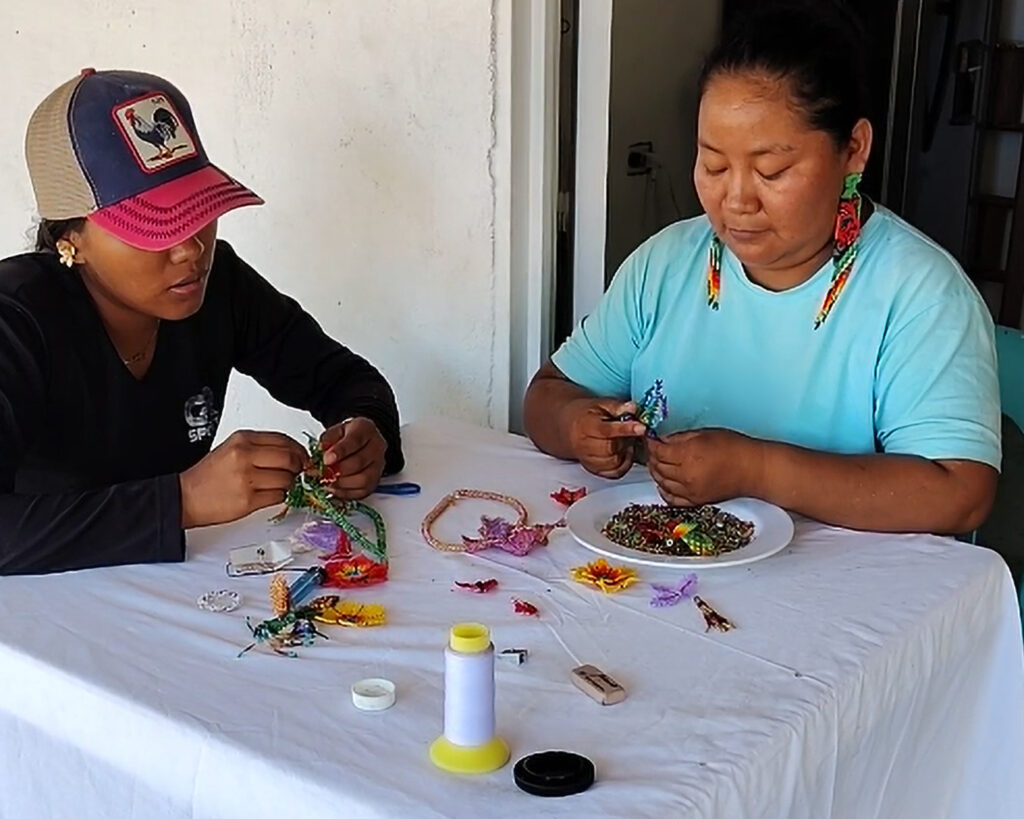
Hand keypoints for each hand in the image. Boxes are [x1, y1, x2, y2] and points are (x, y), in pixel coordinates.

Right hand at [179, 430, 307, 527]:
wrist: (185, 497)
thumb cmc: (208, 476)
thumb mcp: (231, 449)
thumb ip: (260, 448)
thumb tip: (291, 453)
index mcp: (242, 440)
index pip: (284, 440)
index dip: (298, 450)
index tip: (303, 457)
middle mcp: (245, 456)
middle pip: (290, 458)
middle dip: (298, 467)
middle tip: (297, 472)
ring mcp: (247, 478)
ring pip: (287, 479)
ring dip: (288, 484)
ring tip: (276, 484)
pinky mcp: (249, 500)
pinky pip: (279, 496)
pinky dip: (279, 496)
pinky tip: (268, 494)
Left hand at [319, 417, 386, 499]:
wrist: (360, 443)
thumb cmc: (346, 437)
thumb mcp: (335, 431)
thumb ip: (327, 439)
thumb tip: (321, 451)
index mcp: (366, 430)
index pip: (355, 440)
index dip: (340, 451)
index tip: (326, 459)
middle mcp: (376, 447)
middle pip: (359, 462)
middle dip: (338, 470)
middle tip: (322, 473)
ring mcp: (378, 466)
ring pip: (363, 480)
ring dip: (342, 483)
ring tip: (327, 481)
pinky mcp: (375, 482)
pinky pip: (362, 492)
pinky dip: (345, 493)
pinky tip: (334, 488)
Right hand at [561, 397, 645, 477]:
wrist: (569, 428)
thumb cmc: (586, 415)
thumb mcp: (600, 404)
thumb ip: (617, 407)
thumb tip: (632, 408)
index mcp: (585, 425)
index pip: (607, 430)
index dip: (626, 429)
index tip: (641, 427)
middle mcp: (584, 445)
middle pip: (611, 448)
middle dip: (625, 440)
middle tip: (630, 431)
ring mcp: (589, 460)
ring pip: (614, 462)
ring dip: (624, 452)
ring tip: (623, 439)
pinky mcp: (595, 470)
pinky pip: (615, 472)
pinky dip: (624, 463)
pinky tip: (622, 452)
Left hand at [646, 428, 764, 505]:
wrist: (753, 469)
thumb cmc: (734, 448)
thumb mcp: (704, 434)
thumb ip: (680, 438)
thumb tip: (663, 440)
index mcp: (687, 456)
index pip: (658, 451)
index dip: (651, 444)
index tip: (650, 439)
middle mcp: (686, 476)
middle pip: (657, 467)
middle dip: (652, 456)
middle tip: (654, 449)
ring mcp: (690, 491)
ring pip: (661, 482)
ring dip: (656, 472)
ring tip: (659, 462)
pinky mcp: (696, 501)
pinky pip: (671, 499)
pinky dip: (664, 490)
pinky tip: (664, 482)